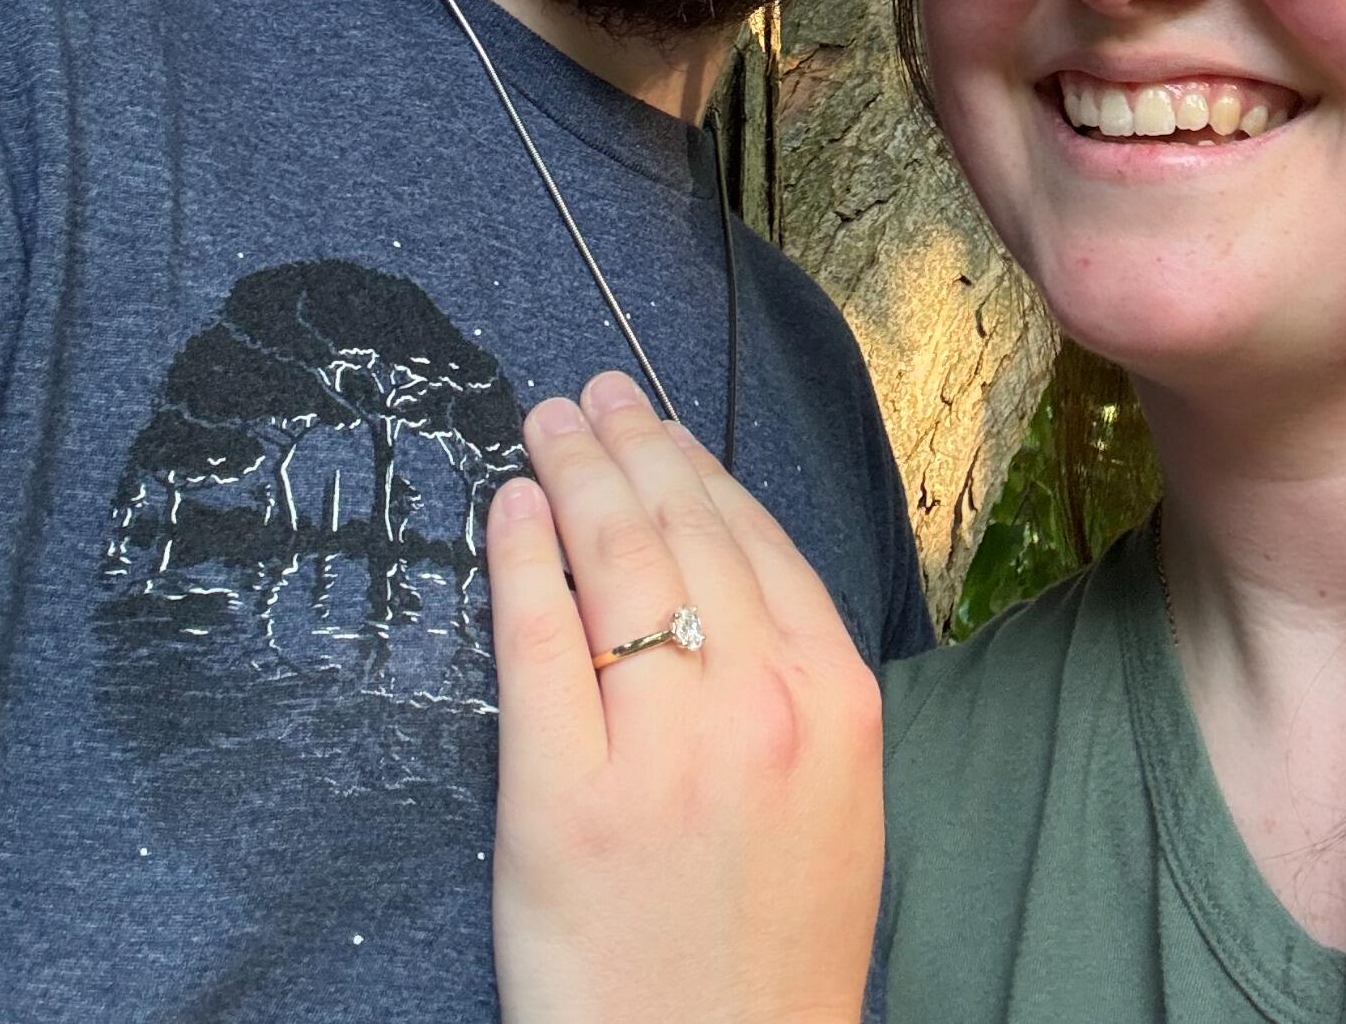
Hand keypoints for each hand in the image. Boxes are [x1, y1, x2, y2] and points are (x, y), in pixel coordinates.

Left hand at [487, 371, 884, 1023]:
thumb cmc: (776, 949)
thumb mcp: (837, 797)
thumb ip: (795, 680)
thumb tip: (724, 568)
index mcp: (836, 702)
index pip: (754, 540)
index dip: (696, 464)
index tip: (655, 422)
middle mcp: (757, 707)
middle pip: (682, 533)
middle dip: (630, 446)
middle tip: (590, 396)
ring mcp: (661, 751)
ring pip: (616, 565)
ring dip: (575, 474)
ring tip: (546, 429)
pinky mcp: (563, 801)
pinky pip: (539, 640)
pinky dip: (522, 558)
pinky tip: (508, 509)